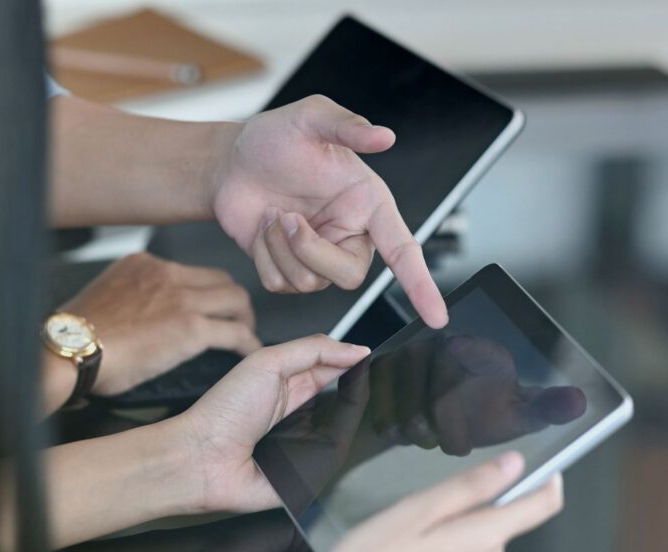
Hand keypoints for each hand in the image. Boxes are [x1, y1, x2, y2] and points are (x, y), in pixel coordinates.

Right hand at [45, 253, 259, 407]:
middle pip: (221, 280)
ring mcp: (181, 298)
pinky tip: (248, 353)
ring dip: (245, 319)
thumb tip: (140, 318)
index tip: (209, 309)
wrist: (68, 349)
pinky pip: (235, 332)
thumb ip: (130, 298)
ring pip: (236, 300)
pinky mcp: (191, 327)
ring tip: (246, 337)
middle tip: (237, 322)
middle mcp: (166, 273)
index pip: (190, 272)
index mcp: (143, 264)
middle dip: (233, 301)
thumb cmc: (75, 336)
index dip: (205, 292)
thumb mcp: (104, 297)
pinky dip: (247, 342)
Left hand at [177, 335, 370, 513]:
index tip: (373, 357)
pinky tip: (344, 441)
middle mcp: (300, 411)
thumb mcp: (267, 363)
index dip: (353, 360)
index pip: (333, 367)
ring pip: (346, 429)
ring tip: (358, 410)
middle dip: (359, 388)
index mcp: (289, 382)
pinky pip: (336, 461)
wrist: (201, 459)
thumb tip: (356, 350)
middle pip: (344, 397)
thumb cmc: (224, 411)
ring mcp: (305, 443)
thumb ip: (312, 350)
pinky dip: (341, 451)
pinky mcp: (307, 472)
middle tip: (374, 380)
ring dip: (353, 419)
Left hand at [212, 95, 447, 327]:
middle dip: (312, 252)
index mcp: (367, 203)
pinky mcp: (287, 269)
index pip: (403, 250)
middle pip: (349, 277)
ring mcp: (317, 256)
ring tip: (273, 212)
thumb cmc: (273, 138)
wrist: (229, 161)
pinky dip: (262, 255)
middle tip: (287, 215)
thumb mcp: (310, 118)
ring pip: (308, 282)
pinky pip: (278, 284)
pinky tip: (262, 227)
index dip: (421, 284)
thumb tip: (384, 136)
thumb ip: (347, 125)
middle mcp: (348, 234)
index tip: (437, 317)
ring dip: (280, 246)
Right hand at [310, 452, 563, 551]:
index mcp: (482, 543)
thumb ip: (469, 487)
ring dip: (448, 538)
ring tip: (402, 544)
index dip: (547, 483)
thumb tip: (513, 464)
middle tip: (419, 513)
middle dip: (467, 513)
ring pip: (473, 549)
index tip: (543, 468)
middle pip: (496, 527)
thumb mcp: (415, 511)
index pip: (540, 508)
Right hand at [369, 334, 586, 454]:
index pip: (458, 395)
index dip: (457, 431)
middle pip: (428, 411)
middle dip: (441, 437)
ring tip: (435, 435)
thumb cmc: (490, 409)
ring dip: (419, 436)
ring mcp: (404, 355)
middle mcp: (435, 343)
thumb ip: (548, 406)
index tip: (461, 444)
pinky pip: (381, 413)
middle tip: (453, 444)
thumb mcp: (523, 411)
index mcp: (475, 348)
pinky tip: (411, 430)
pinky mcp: (379, 369)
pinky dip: (394, 429)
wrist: (452, 405)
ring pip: (402, 416)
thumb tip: (578, 402)